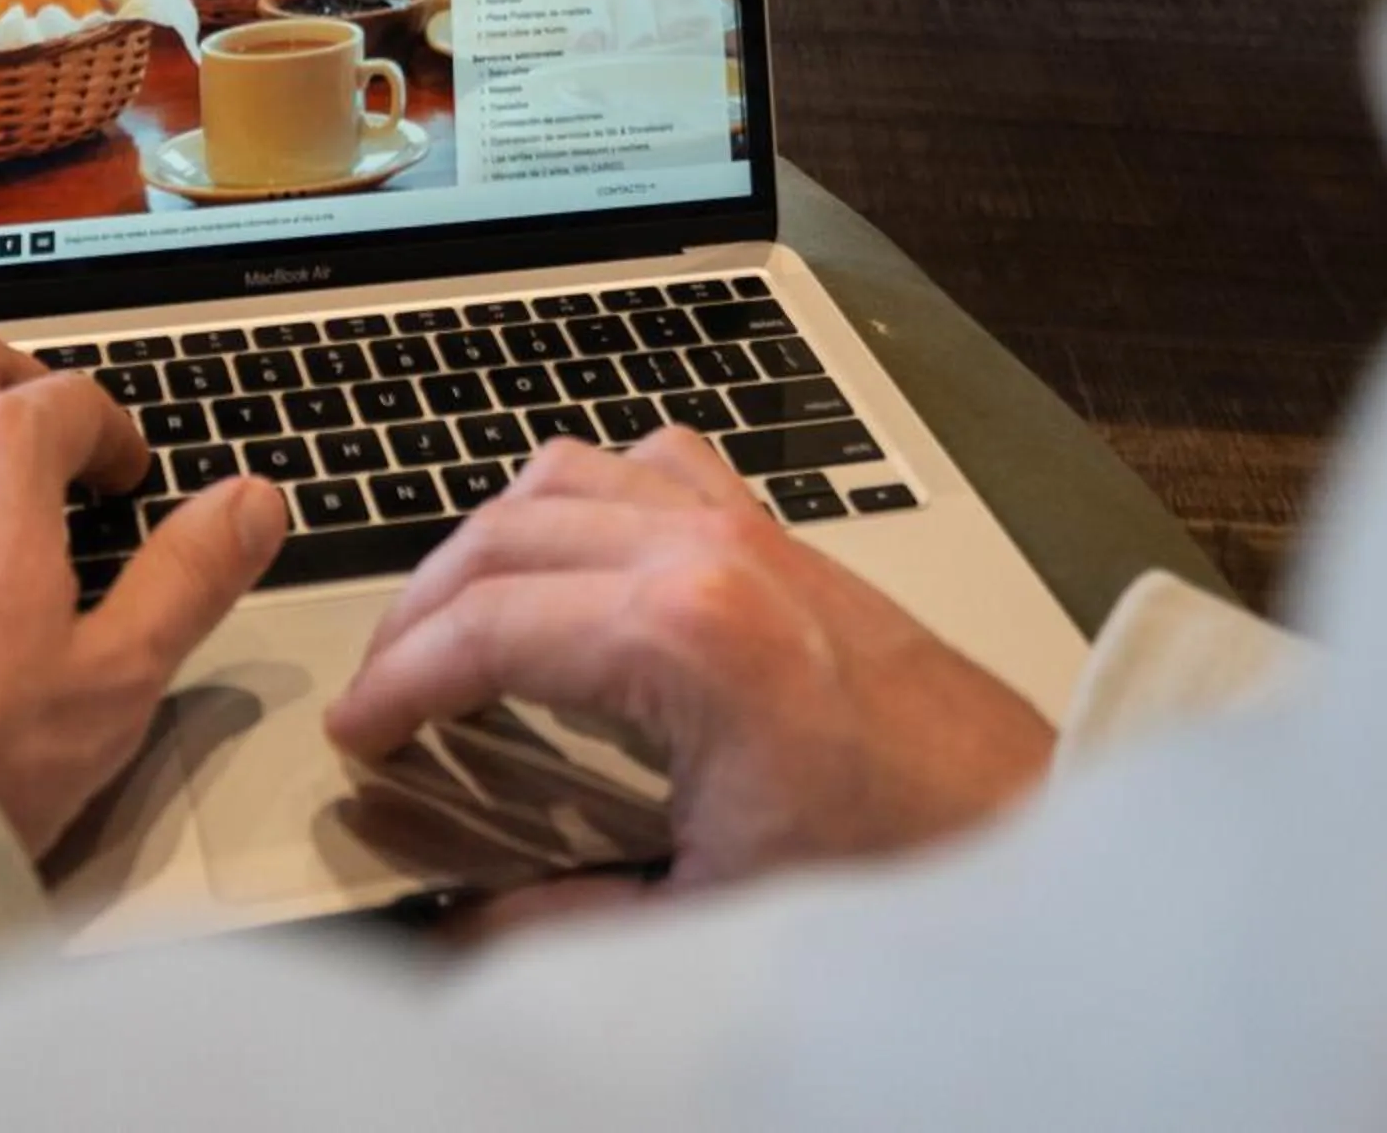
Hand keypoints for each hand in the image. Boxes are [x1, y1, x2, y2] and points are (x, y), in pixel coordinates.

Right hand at [328, 429, 1052, 890]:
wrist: (1029, 842)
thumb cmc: (895, 874)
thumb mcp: (704, 920)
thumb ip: (562, 925)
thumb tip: (461, 926)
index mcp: (680, 635)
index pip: (485, 629)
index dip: (398, 683)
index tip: (356, 734)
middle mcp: (706, 551)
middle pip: (503, 537)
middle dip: (419, 611)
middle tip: (381, 689)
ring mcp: (748, 527)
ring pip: (564, 474)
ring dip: (488, 539)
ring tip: (450, 620)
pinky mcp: (783, 537)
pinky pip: (653, 461)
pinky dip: (585, 492)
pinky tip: (569, 551)